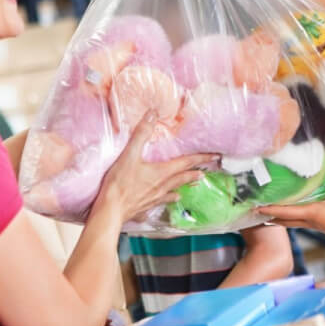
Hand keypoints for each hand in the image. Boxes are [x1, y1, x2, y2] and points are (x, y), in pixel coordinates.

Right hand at [94, 113, 216, 224]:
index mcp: (161, 173)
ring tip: (195, 183)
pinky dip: (169, 198)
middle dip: (196, 172)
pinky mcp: (146, 206)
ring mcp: (155, 198)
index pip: (186, 162)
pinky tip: (171, 199)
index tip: (214, 156)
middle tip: (206, 170)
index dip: (201, 158)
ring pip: (175, 189)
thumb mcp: (129, 155)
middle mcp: (162, 186)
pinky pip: (162, 201)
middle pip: (183, 177)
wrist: (111, 210)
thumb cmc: (119, 184)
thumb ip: (141, 134)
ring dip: (185, 184)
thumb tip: (152, 115)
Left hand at [256, 152, 324, 248]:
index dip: (269, 209)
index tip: (254, 208)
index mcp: (311, 214)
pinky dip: (293, 216)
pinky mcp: (323, 225)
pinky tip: (295, 210)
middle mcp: (310, 221)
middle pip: (285, 221)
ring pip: (293, 221)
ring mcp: (316, 225)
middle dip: (270, 216)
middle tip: (256, 212)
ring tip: (270, 211)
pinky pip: (303, 220)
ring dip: (281, 217)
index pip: (284, 212)